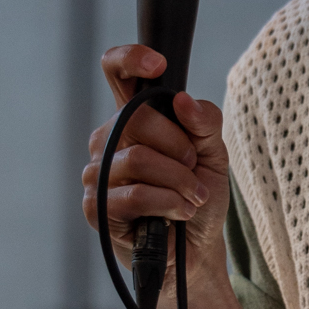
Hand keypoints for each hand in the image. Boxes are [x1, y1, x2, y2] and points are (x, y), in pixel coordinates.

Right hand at [82, 44, 230, 292]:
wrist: (197, 250)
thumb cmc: (199, 197)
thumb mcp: (213, 154)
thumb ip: (204, 122)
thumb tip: (183, 101)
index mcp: (134, 117)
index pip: (117, 72)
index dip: (130, 58)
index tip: (158, 64)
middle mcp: (109, 139)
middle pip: (137, 117)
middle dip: (180, 147)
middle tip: (194, 171)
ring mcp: (98, 172)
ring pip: (138, 158)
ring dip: (178, 181)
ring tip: (191, 198)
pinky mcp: (95, 206)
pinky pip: (133, 193)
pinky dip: (167, 203)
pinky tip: (178, 213)